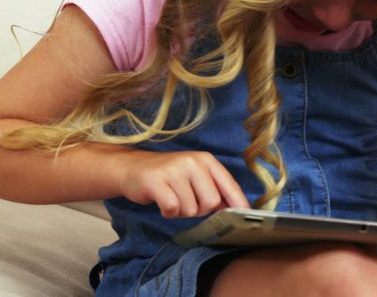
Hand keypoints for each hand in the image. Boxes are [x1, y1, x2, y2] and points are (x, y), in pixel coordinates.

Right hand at [115, 150, 249, 217]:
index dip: (238, 204)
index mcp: (206, 160)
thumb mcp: (195, 175)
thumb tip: (237, 209)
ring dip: (181, 212)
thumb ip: (215, 188)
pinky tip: (162, 203)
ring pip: (191, 209)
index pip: (230, 185)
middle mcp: (193, 162)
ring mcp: (174, 170)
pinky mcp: (156, 181)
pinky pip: (173, 209)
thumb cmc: (168, 175)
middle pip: (211, 202)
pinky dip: (168, 212)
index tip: (243, 217)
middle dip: (200, 210)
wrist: (132, 168)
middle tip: (186, 201)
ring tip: (172, 198)